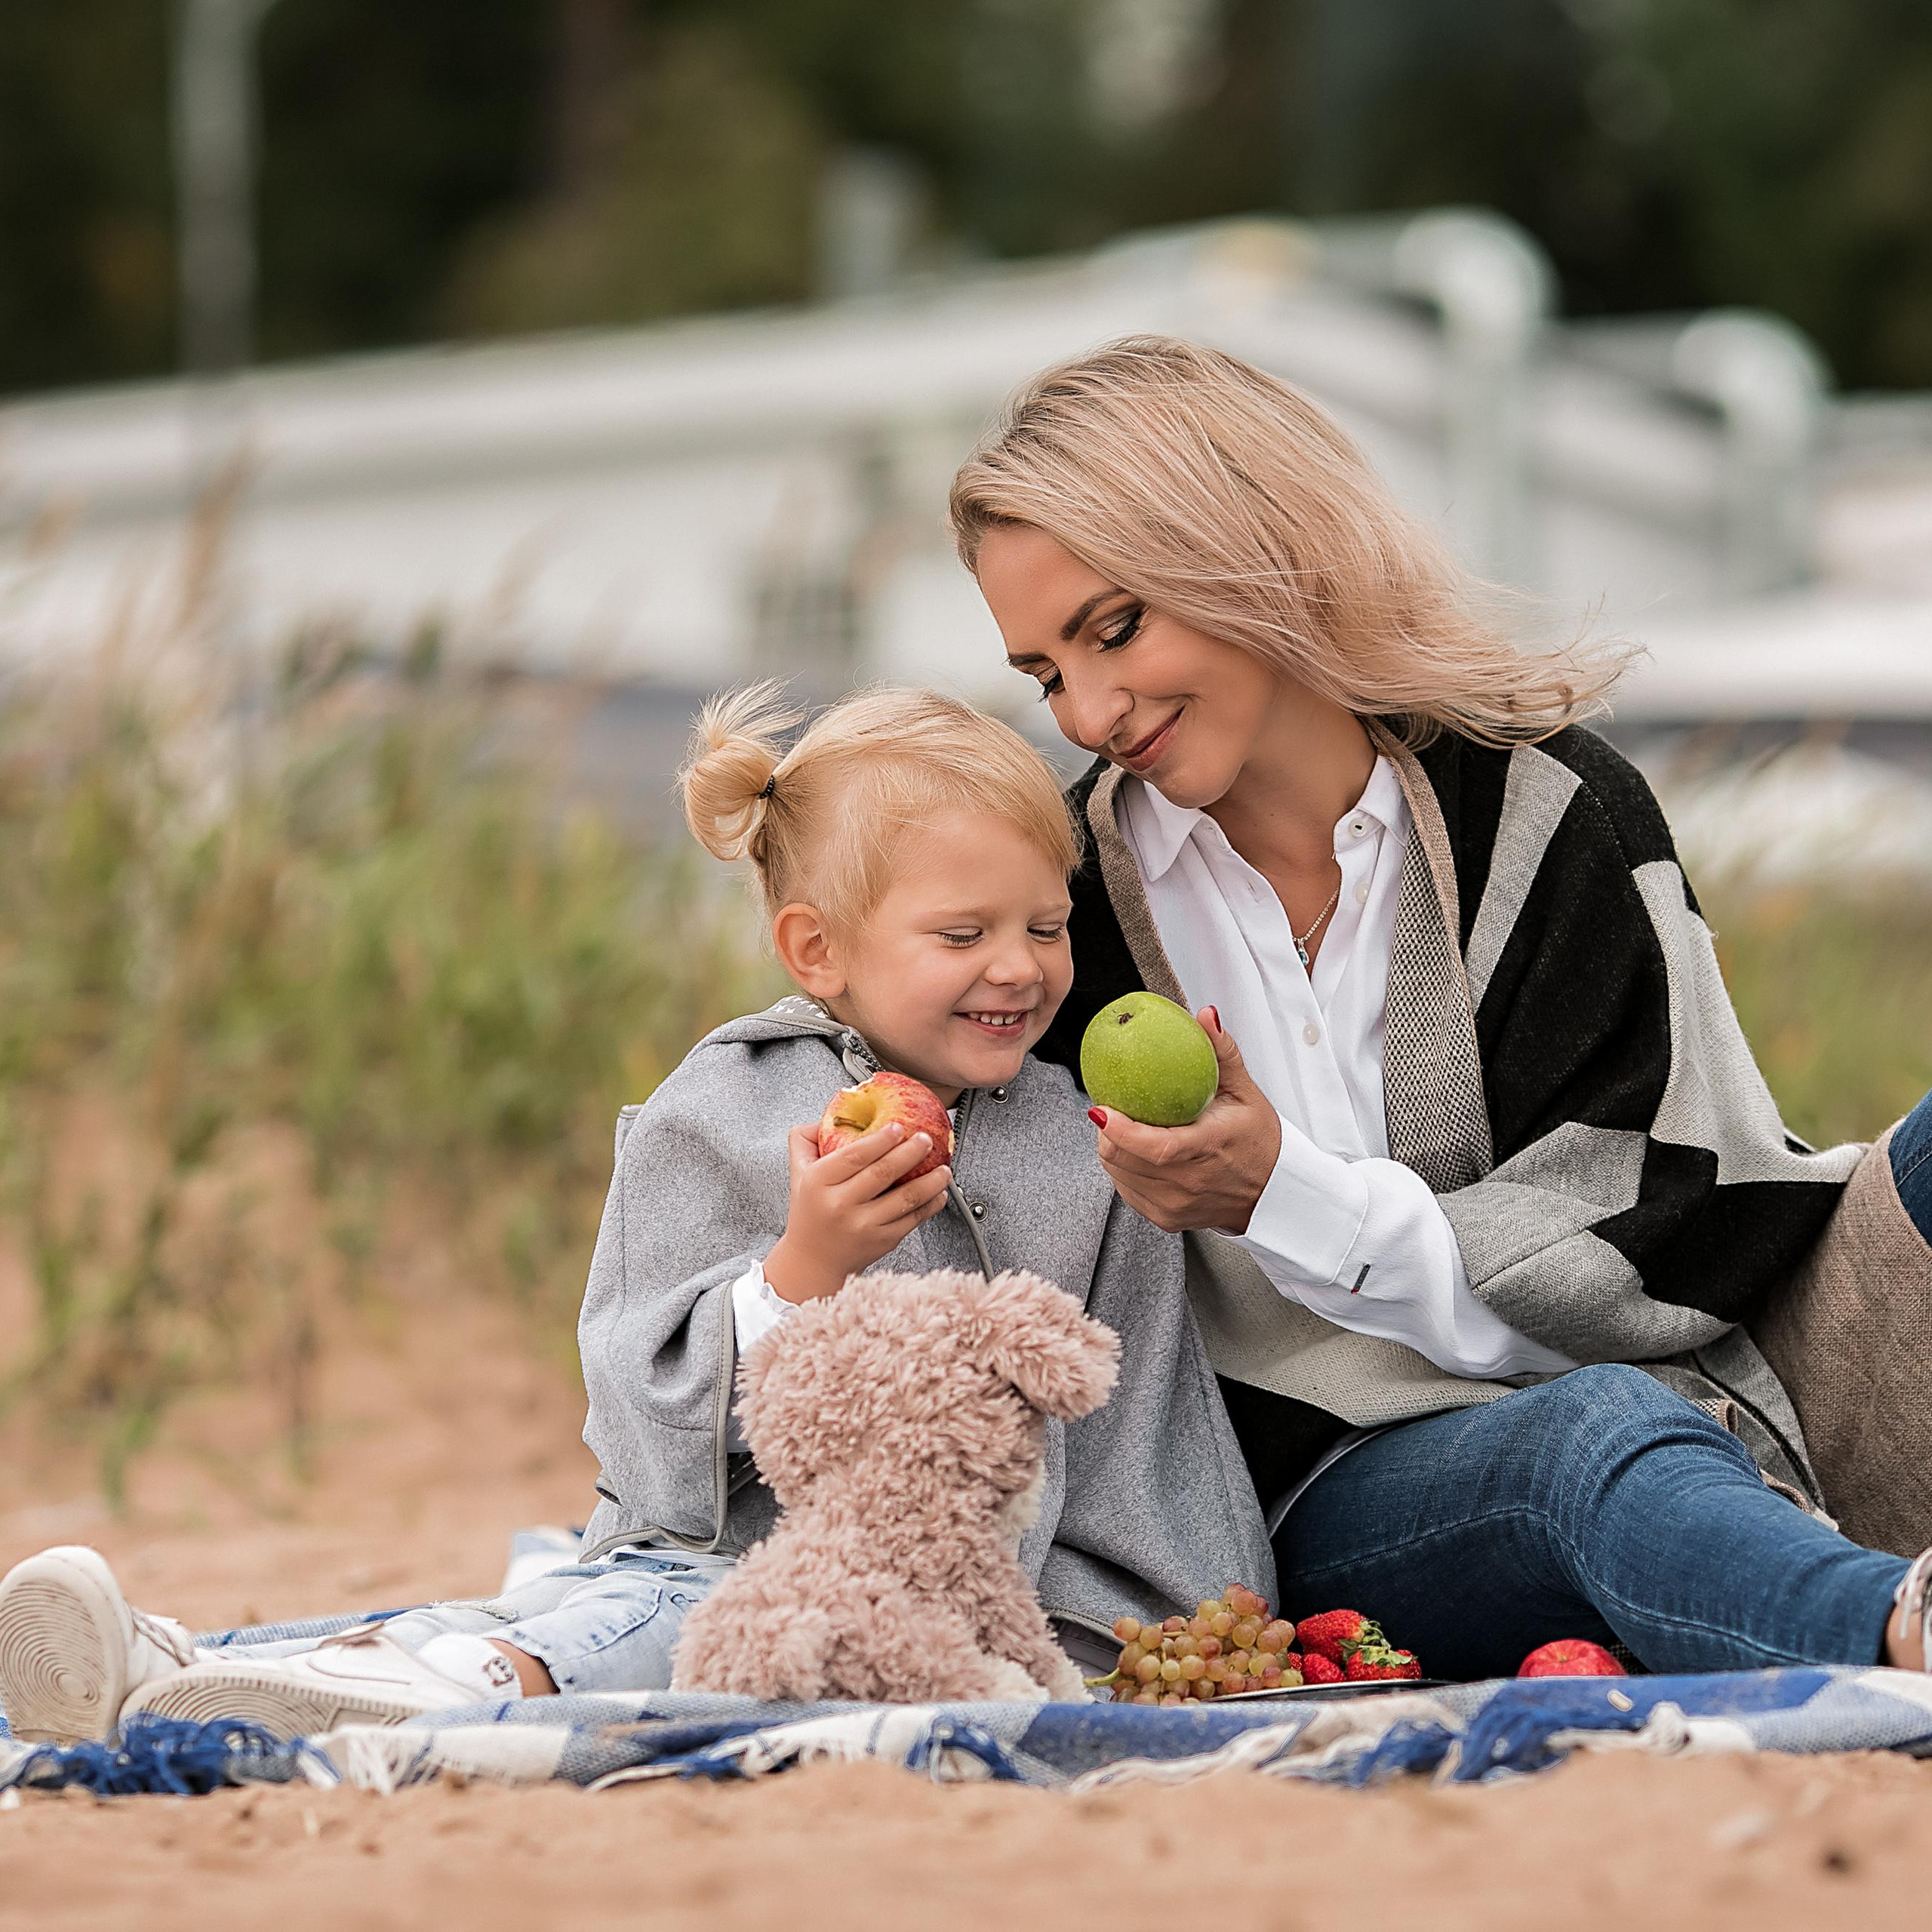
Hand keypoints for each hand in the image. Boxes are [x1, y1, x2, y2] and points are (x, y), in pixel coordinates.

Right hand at [763, 1119, 952, 1303]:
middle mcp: (840, 1205)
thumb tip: (831, 1114)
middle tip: (926, 1139)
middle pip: (882, 1173)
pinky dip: (930, 1205)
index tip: (898, 1127)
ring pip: (904, 1198)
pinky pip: (912, 1220)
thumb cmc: (810, 1210)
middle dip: (910, 1153)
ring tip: (944, 1169)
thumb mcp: (799, 1172)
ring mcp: (862, 1226)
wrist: (812, 1260)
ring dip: (930, 1181)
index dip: (879, 1140)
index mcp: (818, 1183)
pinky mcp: (881, 1241)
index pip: (853, 1156)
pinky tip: (939, 1193)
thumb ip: (807, 1139)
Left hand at [1088, 1007, 1281, 1233]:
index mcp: (1209, 1149)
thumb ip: (1222, 1053)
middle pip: (1124, 1160)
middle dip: (1107, 1131)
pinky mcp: (1167, 1219)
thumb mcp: (1246, 1093)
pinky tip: (1135, 1152)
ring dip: (1112, 1148)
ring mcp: (1176, 1206)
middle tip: (1111, 1107)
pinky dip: (1123, 1169)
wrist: (1274, 1194)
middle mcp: (1190, 1183)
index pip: (1156, 1147)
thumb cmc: (1260, 1141)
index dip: (1121, 1130)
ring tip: (1124, 1126)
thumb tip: (1204, 1015)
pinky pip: (1127, 1191)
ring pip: (1119, 1175)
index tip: (1101, 1108)